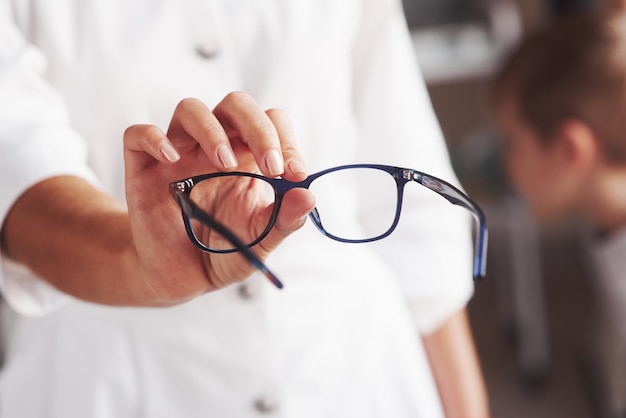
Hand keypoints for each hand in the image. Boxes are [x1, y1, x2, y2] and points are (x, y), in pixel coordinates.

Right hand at [123, 93, 314, 303]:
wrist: (182, 278)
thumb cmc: (224, 252)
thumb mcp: (261, 241)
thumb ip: (285, 219)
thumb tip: (309, 195)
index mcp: (249, 156)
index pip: (271, 122)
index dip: (286, 140)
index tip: (295, 173)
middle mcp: (215, 146)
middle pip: (236, 104)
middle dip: (258, 128)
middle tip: (272, 167)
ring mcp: (179, 152)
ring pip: (190, 109)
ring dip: (212, 130)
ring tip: (225, 165)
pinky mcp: (144, 167)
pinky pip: (139, 134)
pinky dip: (155, 138)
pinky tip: (173, 160)